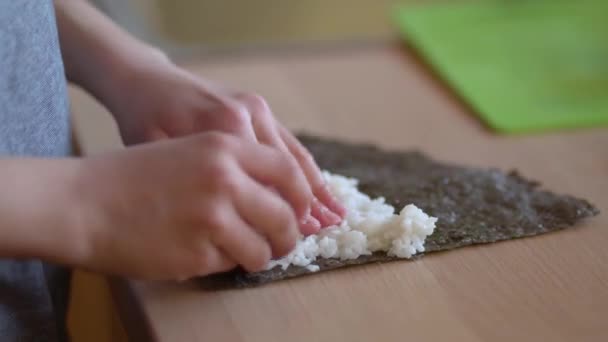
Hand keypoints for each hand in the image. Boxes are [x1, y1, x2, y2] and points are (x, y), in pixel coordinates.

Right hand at [74, 132, 310, 279]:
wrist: (83, 200)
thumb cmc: (135, 175)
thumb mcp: (190, 150)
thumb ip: (238, 168)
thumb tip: (283, 200)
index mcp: (225, 144)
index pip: (290, 172)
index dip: (304, 197)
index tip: (304, 213)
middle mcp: (225, 177)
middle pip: (286, 217)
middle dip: (290, 236)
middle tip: (283, 244)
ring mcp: (212, 216)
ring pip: (264, 248)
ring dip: (260, 255)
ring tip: (243, 252)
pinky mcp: (197, 252)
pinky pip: (232, 264)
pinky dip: (227, 263)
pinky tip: (204, 252)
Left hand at [105, 60, 345, 232]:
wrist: (145, 80)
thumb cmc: (143, 121)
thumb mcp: (154, 153)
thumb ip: (189, 180)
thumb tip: (223, 221)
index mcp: (224, 127)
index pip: (261, 180)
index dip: (276, 214)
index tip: (287, 240)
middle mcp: (247, 115)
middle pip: (284, 169)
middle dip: (305, 205)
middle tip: (320, 233)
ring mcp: (257, 109)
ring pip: (293, 155)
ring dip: (315, 188)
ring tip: (336, 215)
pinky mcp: (259, 106)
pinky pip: (289, 142)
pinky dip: (307, 168)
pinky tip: (321, 187)